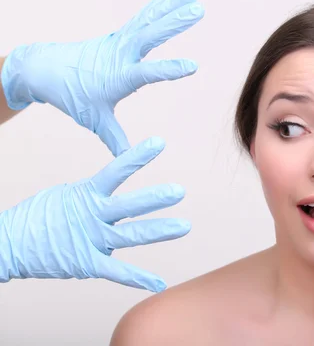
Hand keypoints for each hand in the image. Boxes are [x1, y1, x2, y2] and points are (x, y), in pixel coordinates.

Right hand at [0, 137, 189, 291]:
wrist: (9, 244)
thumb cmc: (40, 217)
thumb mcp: (65, 195)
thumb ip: (93, 195)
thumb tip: (111, 196)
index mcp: (86, 194)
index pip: (116, 171)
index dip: (137, 157)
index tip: (159, 142)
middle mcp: (92, 215)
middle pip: (129, 205)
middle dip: (155, 198)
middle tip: (179, 191)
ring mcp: (91, 240)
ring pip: (131, 235)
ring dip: (160, 231)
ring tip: (185, 226)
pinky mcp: (87, 264)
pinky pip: (118, 272)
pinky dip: (139, 279)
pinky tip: (159, 283)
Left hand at [1, 0, 204, 155]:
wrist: (48, 69)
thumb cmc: (73, 96)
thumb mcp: (94, 120)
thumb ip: (115, 139)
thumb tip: (131, 158)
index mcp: (117, 77)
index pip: (146, 73)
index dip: (169, 70)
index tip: (193, 66)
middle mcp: (121, 54)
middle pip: (150, 35)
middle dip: (175, 22)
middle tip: (199, 9)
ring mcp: (121, 40)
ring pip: (150, 19)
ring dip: (173, 4)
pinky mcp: (122, 33)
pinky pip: (144, 15)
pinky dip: (161, 2)